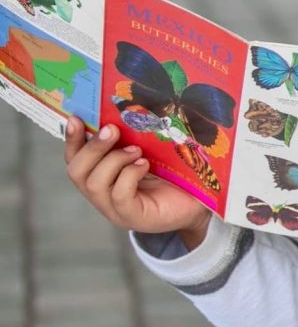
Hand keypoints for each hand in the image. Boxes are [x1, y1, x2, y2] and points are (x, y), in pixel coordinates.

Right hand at [64, 117, 210, 244]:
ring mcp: (115, 209)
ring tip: (136, 150)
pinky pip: (119, 195)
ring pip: (94, 183)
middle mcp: (102, 194)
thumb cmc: (173, 175)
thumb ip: (132, 138)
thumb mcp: (149, 151)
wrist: (198, 202)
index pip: (75, 159)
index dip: (71, 139)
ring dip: (113, 160)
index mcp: (102, 176)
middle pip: (77, 171)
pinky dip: (129, 175)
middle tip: (112, 130)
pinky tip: (144, 165)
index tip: (76, 118)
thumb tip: (125, 110)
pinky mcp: (133, 216)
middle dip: (92, 148)